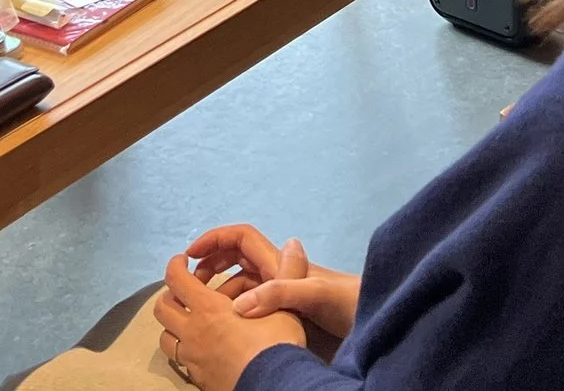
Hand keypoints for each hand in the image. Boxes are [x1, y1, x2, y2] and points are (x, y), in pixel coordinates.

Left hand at [155, 255, 306, 390]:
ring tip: (193, 320)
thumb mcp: (286, 305)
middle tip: (188, 290)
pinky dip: (186, 349)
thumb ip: (288, 272)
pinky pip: (181, 361)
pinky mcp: (197, 380)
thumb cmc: (277, 345)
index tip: (184, 260)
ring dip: (174, 325)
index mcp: (208, 309)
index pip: (175, 278)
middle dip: (170, 294)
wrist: (275, 388)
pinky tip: (206, 347)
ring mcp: (192, 359)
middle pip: (162, 308)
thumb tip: (293, 243)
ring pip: (166, 338)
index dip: (175, 265)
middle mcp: (192, 333)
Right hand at [184, 225, 360, 337]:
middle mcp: (277, 274)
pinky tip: (226, 326)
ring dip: (220, 290)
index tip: (190, 255)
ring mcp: (280, 295)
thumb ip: (280, 292)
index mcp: (279, 262)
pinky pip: (250, 306)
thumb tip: (238, 304)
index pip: (240, 237)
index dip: (214, 240)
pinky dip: (234, 310)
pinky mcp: (284, 315)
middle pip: (235, 258)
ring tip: (205, 308)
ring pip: (241, 285)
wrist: (373, 323)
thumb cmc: (347, 303)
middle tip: (193, 285)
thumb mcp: (314, 295)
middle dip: (211, 265)